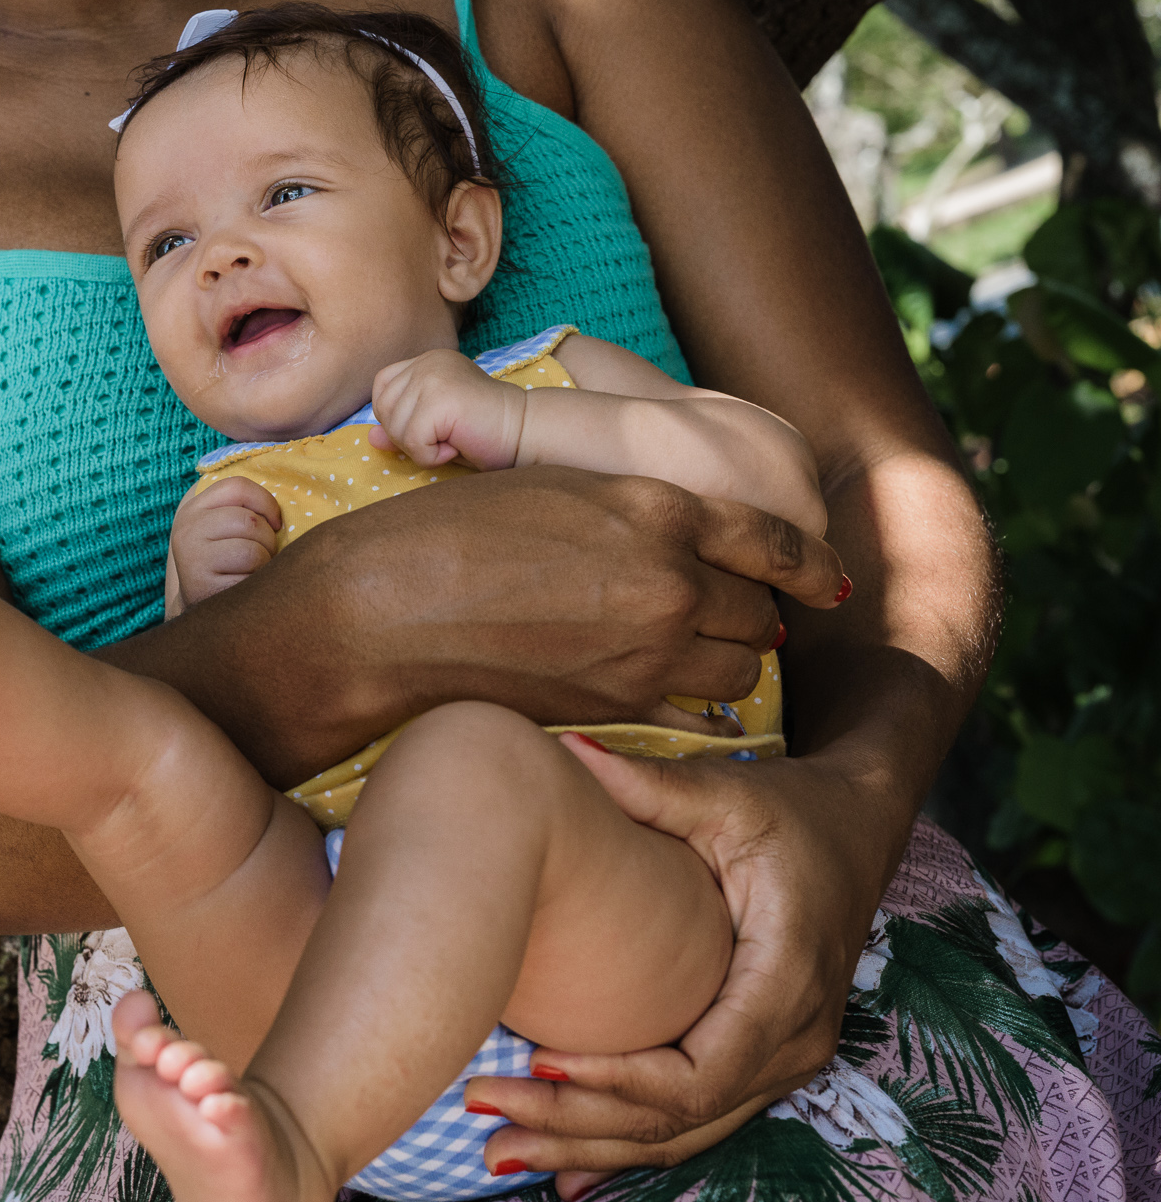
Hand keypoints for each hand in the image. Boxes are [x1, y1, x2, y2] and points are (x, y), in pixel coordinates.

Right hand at [171, 476, 283, 609]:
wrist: (201, 605)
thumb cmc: (225, 560)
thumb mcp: (224, 528)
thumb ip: (245, 509)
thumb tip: (282, 514)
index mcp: (194, 509)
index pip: (238, 487)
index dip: (266, 502)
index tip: (275, 523)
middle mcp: (188, 530)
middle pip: (250, 521)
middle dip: (268, 539)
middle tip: (263, 553)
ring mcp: (193, 559)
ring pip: (252, 551)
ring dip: (264, 563)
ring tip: (254, 570)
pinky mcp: (203, 587)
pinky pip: (249, 578)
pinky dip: (257, 584)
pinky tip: (246, 587)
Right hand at [173, 464, 845, 781]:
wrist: (375, 617)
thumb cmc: (435, 535)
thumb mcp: (543, 483)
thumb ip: (619, 503)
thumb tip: (655, 527)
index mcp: (652, 505)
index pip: (768, 534)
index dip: (806, 558)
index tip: (826, 576)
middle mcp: (669, 580)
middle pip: (760, 609)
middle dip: (757, 613)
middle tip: (741, 617)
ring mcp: (647, 652)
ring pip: (738, 669)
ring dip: (728, 665)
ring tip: (699, 661)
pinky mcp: (615, 710)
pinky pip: (696, 719)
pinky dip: (696, 712)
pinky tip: (672, 705)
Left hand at [369, 349, 524, 469]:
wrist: (526, 433)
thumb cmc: (484, 433)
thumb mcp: (435, 431)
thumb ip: (401, 430)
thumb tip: (370, 437)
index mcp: (426, 360)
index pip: (382, 387)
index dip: (398, 416)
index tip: (433, 426)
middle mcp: (428, 361)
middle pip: (383, 409)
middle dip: (407, 436)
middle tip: (445, 437)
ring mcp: (433, 375)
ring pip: (394, 427)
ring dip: (421, 448)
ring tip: (453, 440)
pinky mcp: (441, 397)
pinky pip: (412, 441)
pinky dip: (431, 456)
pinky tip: (456, 445)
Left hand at [466, 742, 882, 1198]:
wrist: (860, 826)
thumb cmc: (792, 807)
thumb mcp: (728, 792)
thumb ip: (648, 785)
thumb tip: (563, 749)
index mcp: (786, 979)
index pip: (700, 1068)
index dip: (618, 1079)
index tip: (539, 1062)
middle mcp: (795, 1037)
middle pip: (680, 1118)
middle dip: (579, 1125)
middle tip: (484, 1114)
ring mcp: (783, 1060)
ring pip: (682, 1134)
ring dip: (590, 1148)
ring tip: (498, 1150)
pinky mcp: (760, 1062)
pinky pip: (691, 1123)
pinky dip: (624, 1146)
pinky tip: (560, 1168)